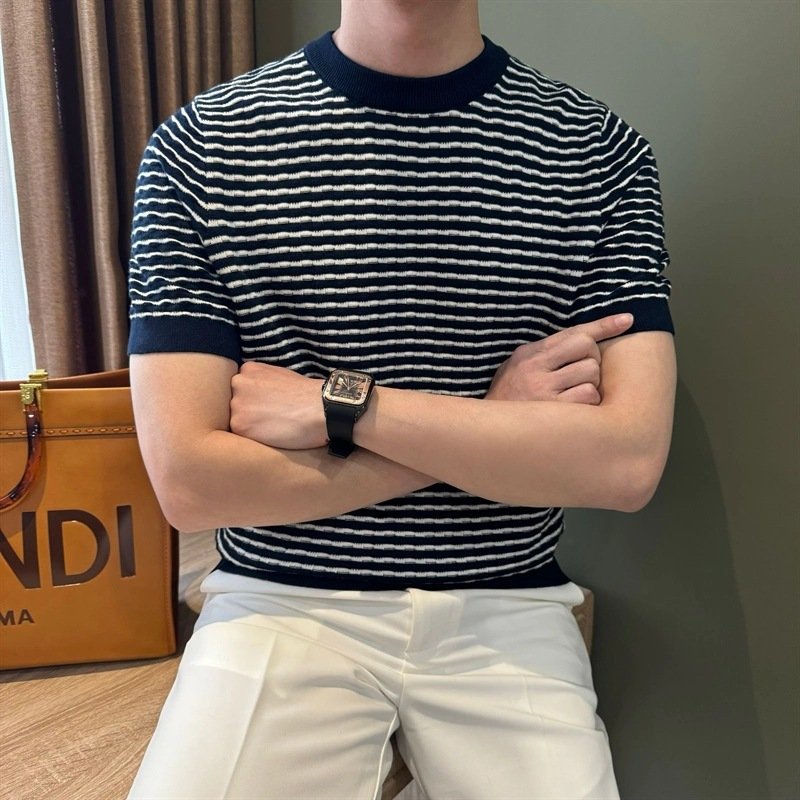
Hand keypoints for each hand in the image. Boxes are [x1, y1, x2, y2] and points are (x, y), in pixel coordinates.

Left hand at [230, 362, 326, 449]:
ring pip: (236, 420)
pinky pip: (241, 435)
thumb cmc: (307, 395)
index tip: (267, 407)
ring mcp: (236, 404)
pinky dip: (254, 438)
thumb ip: (262, 382)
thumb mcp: (280, 376)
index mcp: (248, 369)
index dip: (254, 401)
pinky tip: (271, 435)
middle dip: (249, 412)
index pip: (241, 389)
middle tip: (270, 418)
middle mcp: (237, 383)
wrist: (319, 409)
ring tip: (272, 427)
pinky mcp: (239, 425)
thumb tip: (256, 395)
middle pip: (235, 403)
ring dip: (250, 426)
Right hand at [486, 313, 633, 404]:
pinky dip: (588, 404)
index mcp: (529, 353)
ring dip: (590, 385)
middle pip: (587, 348)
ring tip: (573, 398)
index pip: (573, 332)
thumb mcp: (518, 368)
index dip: (604, 325)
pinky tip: (575, 413)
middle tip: (579, 378)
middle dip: (592, 362)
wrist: (487, 433)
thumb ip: (545, 354)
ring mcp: (543, 388)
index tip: (627, 320)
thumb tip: (586, 339)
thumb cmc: (509, 401)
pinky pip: (589, 396)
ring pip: (591, 373)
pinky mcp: (552, 410)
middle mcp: (535, 366)